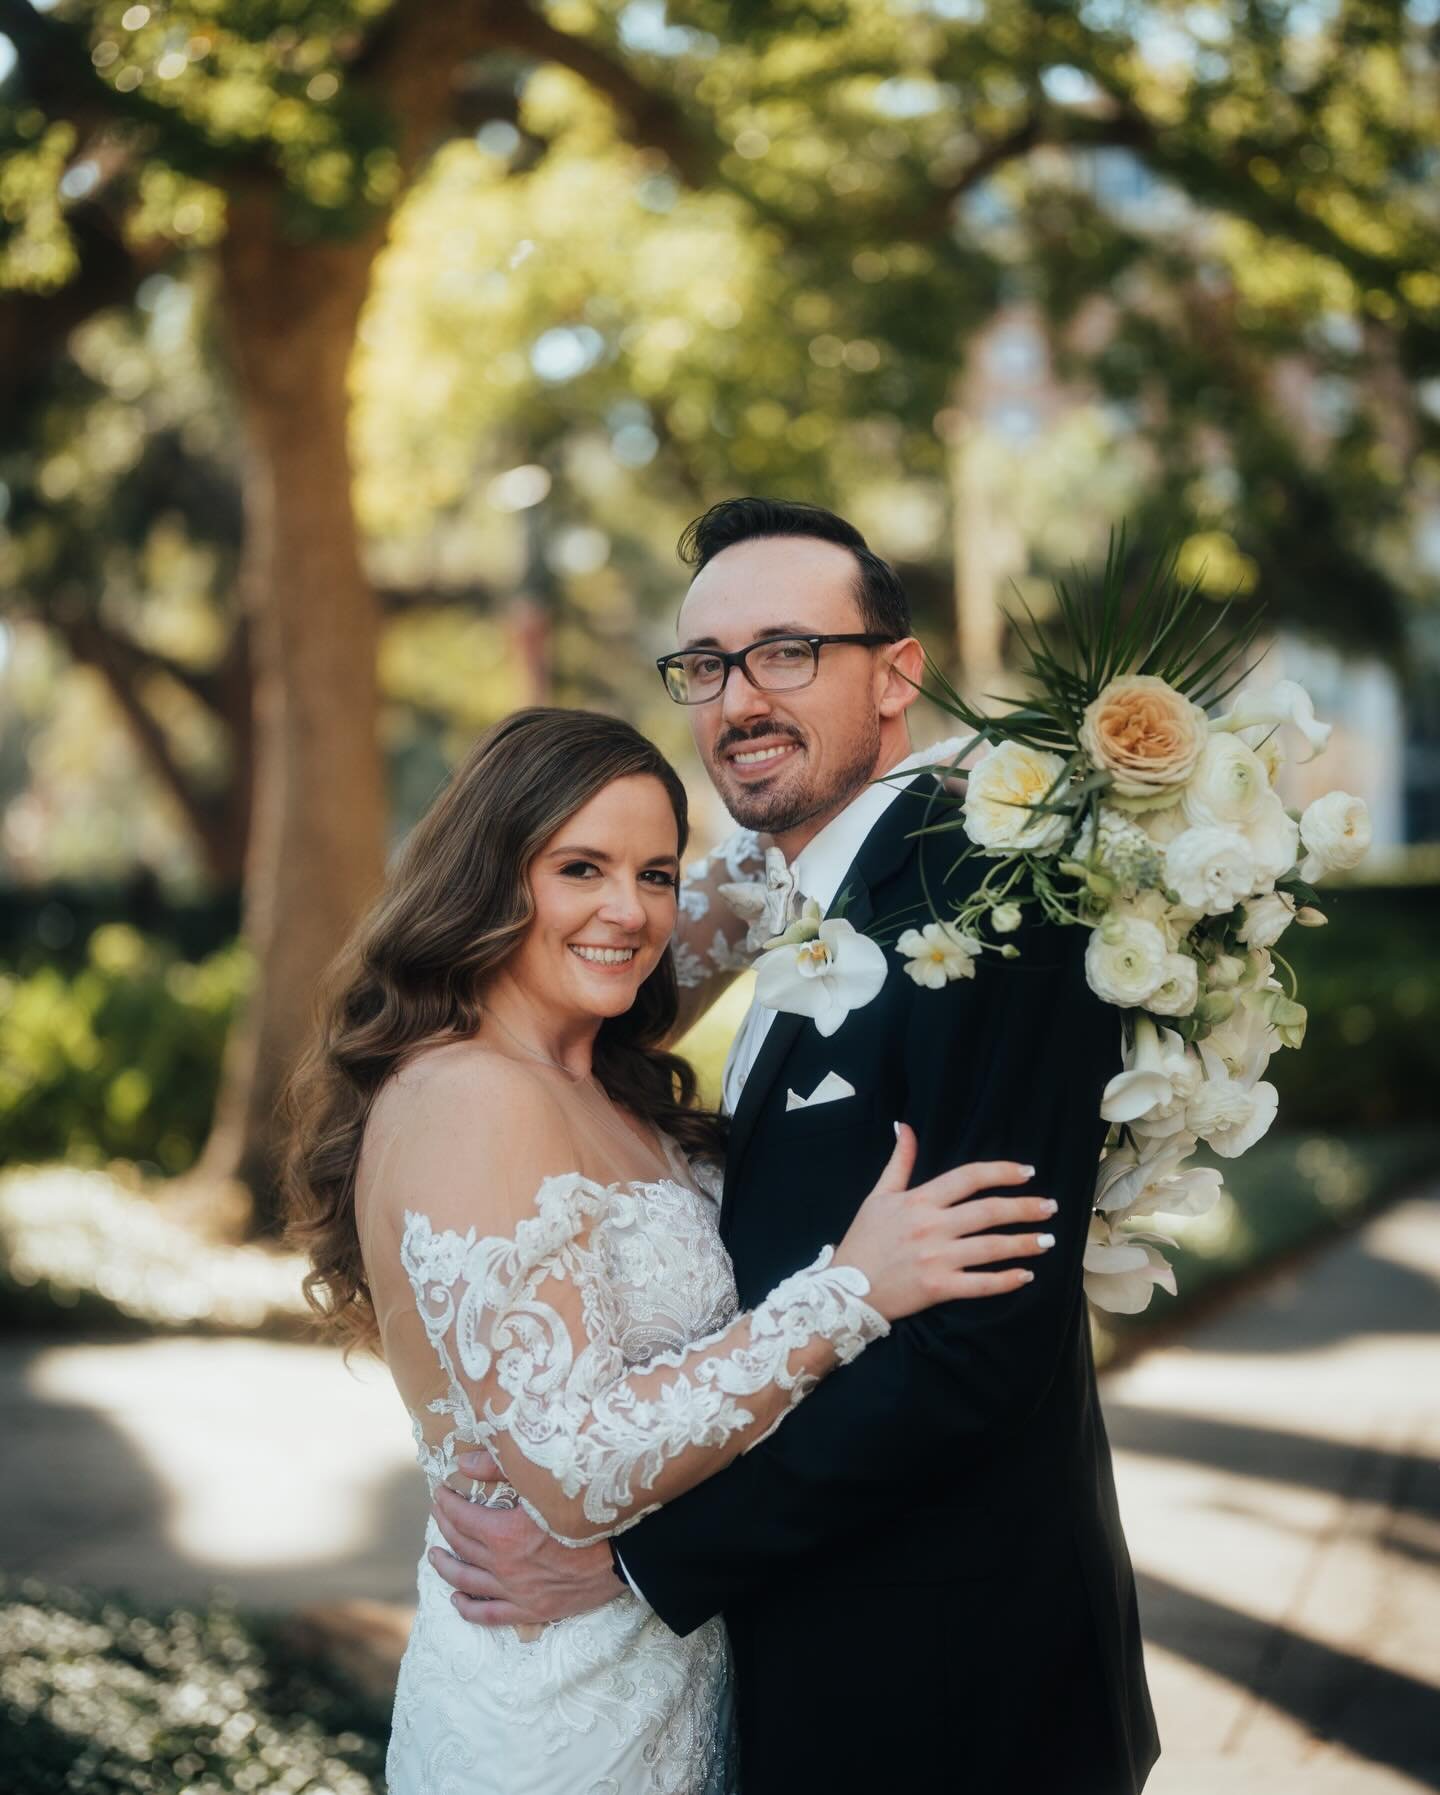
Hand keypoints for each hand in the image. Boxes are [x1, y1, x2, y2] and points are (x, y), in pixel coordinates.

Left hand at [429, 1455, 625, 1627]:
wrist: (625, 1551)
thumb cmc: (587, 1509)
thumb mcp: (543, 1481)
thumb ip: (499, 1468)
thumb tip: (463, 1463)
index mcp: (505, 1534)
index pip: (463, 1518)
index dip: (448, 1503)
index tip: (441, 1491)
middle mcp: (505, 1567)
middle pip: (462, 1547)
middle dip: (446, 1527)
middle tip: (439, 1514)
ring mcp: (518, 1592)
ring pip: (469, 1582)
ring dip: (448, 1568)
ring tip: (434, 1556)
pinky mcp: (533, 1610)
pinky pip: (491, 1615)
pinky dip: (470, 1609)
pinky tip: (457, 1599)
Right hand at [834, 1124, 1057, 1320]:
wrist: (845, 1289)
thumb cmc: (864, 1240)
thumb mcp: (878, 1195)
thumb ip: (899, 1162)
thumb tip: (907, 1127)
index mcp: (919, 1200)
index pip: (968, 1177)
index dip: (1001, 1172)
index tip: (1027, 1173)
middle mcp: (932, 1227)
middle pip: (988, 1211)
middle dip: (1025, 1208)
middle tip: (1050, 1208)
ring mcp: (937, 1258)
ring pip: (991, 1247)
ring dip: (1024, 1243)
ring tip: (1048, 1240)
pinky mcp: (939, 1288)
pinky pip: (980, 1284)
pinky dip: (1006, 1280)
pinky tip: (1026, 1275)